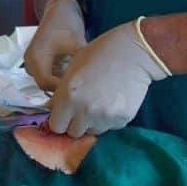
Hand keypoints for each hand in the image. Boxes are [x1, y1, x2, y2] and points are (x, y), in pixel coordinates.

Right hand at [24, 0, 88, 91]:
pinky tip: (74, 76)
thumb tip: (93, 81)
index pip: (46, 84)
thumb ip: (81, 63)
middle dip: (62, 89)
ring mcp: (33, 63)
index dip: (62, 91)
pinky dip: (60, 78)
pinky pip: (48, 76)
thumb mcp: (76, 43)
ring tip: (79, 85)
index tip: (79, 93)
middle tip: (81, 92)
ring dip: (61, 84)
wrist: (59, 10)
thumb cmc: (66, 23)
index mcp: (36, 58)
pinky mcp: (39, 62)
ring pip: (47, 82)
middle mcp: (30, 63)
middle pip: (45, 86)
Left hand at [47, 17, 171, 137]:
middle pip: (74, 132)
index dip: (60, 120)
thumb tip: (52, 108)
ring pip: (93, 131)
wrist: (134, 53)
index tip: (65, 114)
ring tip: (100, 101)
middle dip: (75, 123)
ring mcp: (105, 116)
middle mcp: (85, 110)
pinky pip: (110, 126)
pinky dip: (110, 118)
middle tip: (83, 108)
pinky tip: (114, 100)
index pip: (56, 126)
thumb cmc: (100, 54)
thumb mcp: (73, 68)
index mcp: (68, 96)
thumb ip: (60, 93)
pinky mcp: (122, 119)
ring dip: (93, 122)